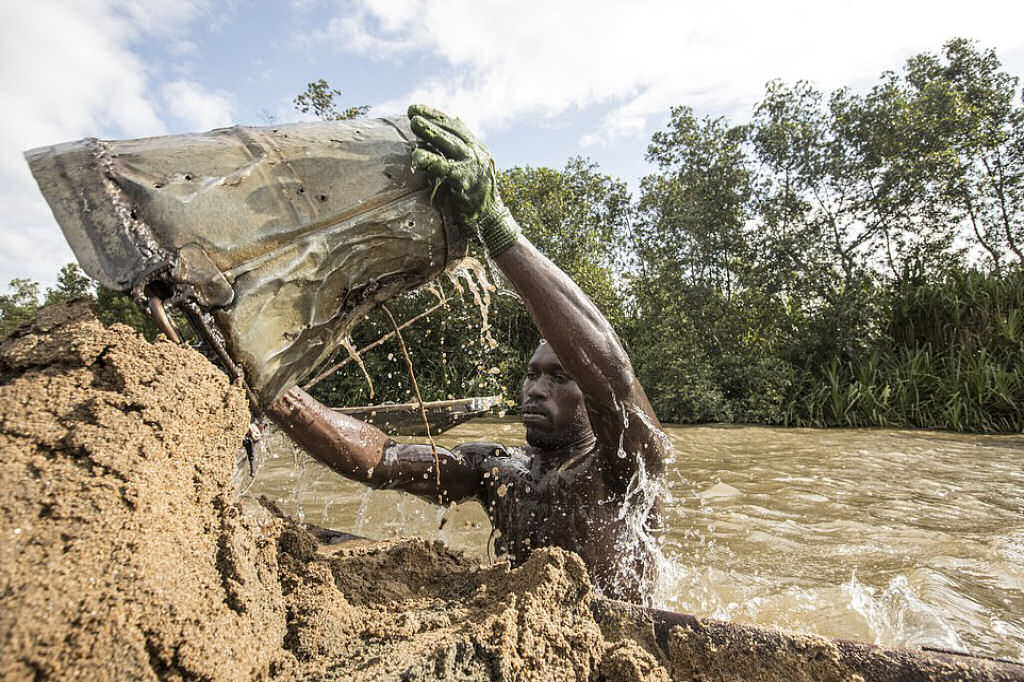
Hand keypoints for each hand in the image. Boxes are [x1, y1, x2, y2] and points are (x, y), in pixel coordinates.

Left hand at [408, 104, 519, 254]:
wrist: (491, 221)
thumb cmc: (474, 199)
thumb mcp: (468, 172)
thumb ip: (454, 158)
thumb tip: (428, 145)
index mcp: (478, 149)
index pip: (456, 126)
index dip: (436, 115)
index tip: (418, 108)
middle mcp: (477, 153)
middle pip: (452, 130)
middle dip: (431, 119)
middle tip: (411, 110)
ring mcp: (473, 166)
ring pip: (450, 143)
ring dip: (431, 132)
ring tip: (414, 123)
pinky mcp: (466, 180)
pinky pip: (445, 167)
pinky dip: (430, 160)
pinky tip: (417, 156)